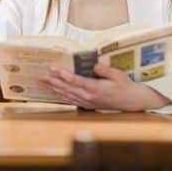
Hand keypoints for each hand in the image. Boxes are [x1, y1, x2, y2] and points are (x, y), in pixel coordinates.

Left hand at [38, 63, 169, 111]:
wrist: (131, 102)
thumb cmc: (125, 86)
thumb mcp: (117, 75)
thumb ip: (105, 70)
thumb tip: (94, 65)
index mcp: (95, 88)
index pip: (75, 80)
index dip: (62, 74)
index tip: (52, 68)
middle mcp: (89, 97)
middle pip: (66, 88)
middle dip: (52, 82)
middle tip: (40, 77)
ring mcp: (87, 102)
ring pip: (66, 95)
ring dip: (53, 89)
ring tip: (42, 83)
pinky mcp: (87, 105)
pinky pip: (71, 100)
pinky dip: (61, 96)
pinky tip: (53, 92)